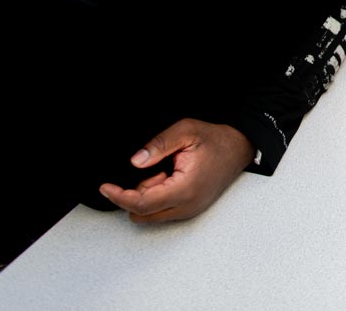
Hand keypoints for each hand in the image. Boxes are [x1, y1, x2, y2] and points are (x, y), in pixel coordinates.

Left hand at [99, 118, 253, 223]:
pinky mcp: (191, 209)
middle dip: (134, 195)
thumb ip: (158, 146)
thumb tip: (135, 161)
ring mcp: (190, 210)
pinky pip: (163, 211)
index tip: (105, 188)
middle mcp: (187, 205)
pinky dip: (157, 197)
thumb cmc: (216, 140)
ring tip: (165, 171)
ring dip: (147, 196)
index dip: (119, 196)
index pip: (142, 203)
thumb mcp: (185, 131)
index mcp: (185, 188)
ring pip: (151, 215)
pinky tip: (169, 178)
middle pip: (142, 214)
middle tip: (150, 169)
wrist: (239, 148)